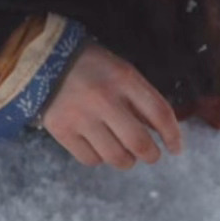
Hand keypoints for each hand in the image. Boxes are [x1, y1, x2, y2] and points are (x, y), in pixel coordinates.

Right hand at [42, 43, 182, 168]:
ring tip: (125, 153)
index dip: (173, 136)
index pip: (160, 113)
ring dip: (127, 160)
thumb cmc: (92, 67)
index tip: (176, 148)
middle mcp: (103, 98)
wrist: (43, 60)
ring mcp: (81, 116)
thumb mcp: (122, 72)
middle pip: (139, 143)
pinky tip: (99, 147)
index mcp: (124, 78)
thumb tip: (163, 134)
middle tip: (151, 155)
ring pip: (116, 157)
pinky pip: (91, 160)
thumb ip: (142, 100)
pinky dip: (100, 158)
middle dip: (151, 155)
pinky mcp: (62, 130)